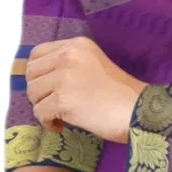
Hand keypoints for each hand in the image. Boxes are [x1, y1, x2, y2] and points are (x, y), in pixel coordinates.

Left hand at [25, 36, 145, 143]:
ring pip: (33, 93)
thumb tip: (40, 80)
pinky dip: (48, 122)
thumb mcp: (95, 65)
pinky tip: (61, 126)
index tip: (46, 87)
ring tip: (59, 116)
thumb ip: (70, 65)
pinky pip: (40, 112)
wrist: (139, 110)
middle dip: (38, 91)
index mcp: (77, 45)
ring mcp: (65, 76)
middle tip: (52, 104)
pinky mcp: (64, 98)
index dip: (37, 72)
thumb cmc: (122, 94)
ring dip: (43, 107)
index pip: (38, 53)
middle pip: (32, 72)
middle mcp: (69, 55)